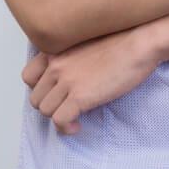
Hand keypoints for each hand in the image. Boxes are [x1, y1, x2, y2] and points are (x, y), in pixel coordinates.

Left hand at [21, 27, 160, 134]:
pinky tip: (77, 126)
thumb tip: (74, 76)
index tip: (55, 94)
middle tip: (68, 108)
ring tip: (74, 119)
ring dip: (58, 118)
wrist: (140, 43)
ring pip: (45, 111)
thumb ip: (72, 56)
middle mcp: (56, 65)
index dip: (40, 89)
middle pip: (36, 98)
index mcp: (56, 51)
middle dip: (51, 106)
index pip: (28, 76)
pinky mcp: (80, 97)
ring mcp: (67, 81)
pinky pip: (59, 120)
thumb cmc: (124, 40)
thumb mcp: (88, 42)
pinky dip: (66, 128)